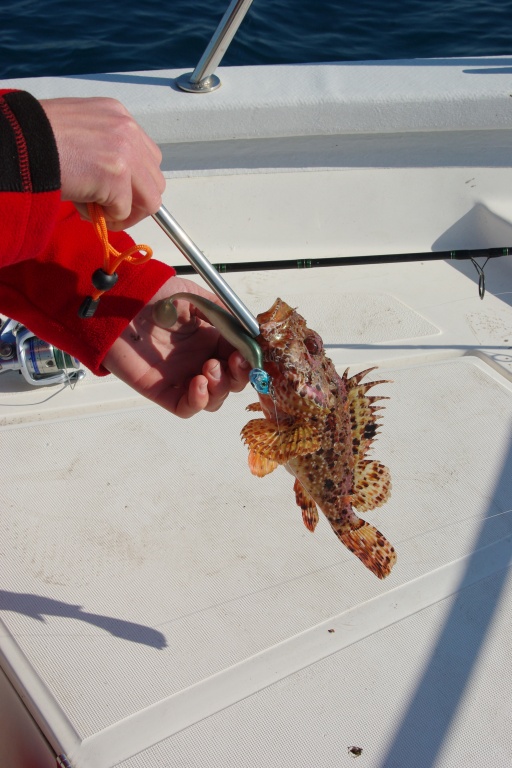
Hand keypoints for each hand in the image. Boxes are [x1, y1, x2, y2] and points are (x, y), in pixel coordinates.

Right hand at [40, 97, 164, 229]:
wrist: (18, 142)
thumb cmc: (37, 139)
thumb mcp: (80, 132)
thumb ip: (103, 151)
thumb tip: (113, 185)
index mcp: (118, 116)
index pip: (147, 158)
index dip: (135, 184)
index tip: (116, 195)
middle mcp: (128, 129)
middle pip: (155, 181)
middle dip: (136, 202)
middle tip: (109, 210)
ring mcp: (125, 152)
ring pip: (150, 200)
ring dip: (125, 213)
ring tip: (97, 210)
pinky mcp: (116, 175)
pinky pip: (124, 211)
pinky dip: (107, 218)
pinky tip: (84, 207)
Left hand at [102, 276, 250, 417]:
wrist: (118, 303)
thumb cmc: (153, 296)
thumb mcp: (194, 297)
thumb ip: (223, 312)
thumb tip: (251, 329)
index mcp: (211, 339)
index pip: (240, 357)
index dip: (250, 358)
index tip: (254, 351)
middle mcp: (199, 361)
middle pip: (232, 382)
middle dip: (239, 375)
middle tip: (233, 361)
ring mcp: (182, 378)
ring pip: (215, 398)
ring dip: (221, 387)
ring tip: (209, 368)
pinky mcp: (162, 391)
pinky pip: (187, 408)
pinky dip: (199, 400)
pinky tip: (198, 383)